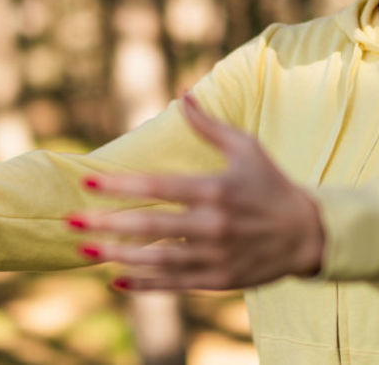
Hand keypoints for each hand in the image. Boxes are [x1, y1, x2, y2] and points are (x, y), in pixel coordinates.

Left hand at [68, 93, 325, 290]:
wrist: (307, 234)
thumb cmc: (272, 184)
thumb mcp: (247, 148)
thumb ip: (209, 126)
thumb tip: (183, 94)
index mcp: (216, 190)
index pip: (158, 187)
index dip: (120, 185)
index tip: (88, 181)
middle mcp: (213, 226)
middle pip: (150, 227)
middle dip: (107, 224)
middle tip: (71, 219)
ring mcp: (215, 256)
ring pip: (157, 260)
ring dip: (117, 256)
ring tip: (85, 249)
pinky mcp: (218, 279)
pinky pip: (174, 284)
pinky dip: (144, 285)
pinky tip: (117, 280)